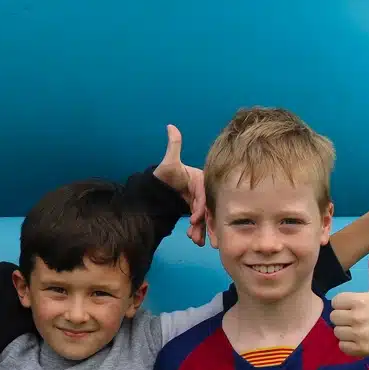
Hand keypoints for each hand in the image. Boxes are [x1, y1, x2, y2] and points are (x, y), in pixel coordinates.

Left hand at [152, 124, 206, 246]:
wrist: (159, 188)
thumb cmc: (165, 174)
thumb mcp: (169, 162)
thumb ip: (173, 146)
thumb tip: (171, 127)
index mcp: (201, 179)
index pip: (203, 193)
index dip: (200, 206)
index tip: (194, 218)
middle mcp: (204, 190)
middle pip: (209, 208)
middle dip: (207, 224)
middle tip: (206, 239)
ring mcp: (201, 201)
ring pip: (206, 217)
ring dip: (204, 231)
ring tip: (199, 242)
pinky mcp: (197, 210)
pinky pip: (200, 222)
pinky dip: (198, 231)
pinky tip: (194, 240)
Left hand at [331, 252, 368, 356]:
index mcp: (360, 301)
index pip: (335, 303)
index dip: (344, 304)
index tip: (356, 306)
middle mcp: (358, 318)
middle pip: (334, 318)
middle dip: (344, 318)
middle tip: (359, 318)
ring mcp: (360, 335)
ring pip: (337, 332)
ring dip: (347, 332)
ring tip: (361, 329)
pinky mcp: (362, 350)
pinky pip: (343, 346)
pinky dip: (350, 345)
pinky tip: (361, 340)